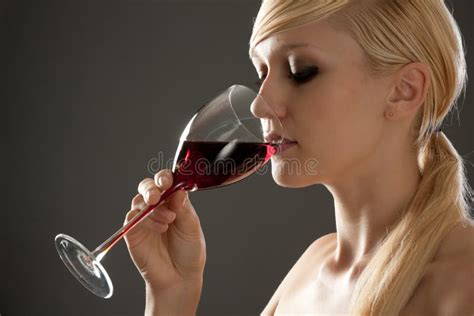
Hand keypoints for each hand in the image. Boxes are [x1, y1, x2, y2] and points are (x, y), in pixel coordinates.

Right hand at [124, 169, 205, 292]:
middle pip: (147, 186)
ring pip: (139, 200)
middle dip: (151, 188)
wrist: (179, 277)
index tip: (167, 181)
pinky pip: (131, 217)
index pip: (165, 181)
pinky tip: (159, 229)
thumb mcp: (192, 228)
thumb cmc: (188, 251)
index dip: (164, 177)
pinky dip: (145, 220)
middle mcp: (157, 207)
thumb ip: (184, 208)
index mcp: (173, 201)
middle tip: (158, 196)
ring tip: (168, 221)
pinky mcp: (133, 232)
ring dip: (153, 208)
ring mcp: (144, 219)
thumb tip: (179, 189)